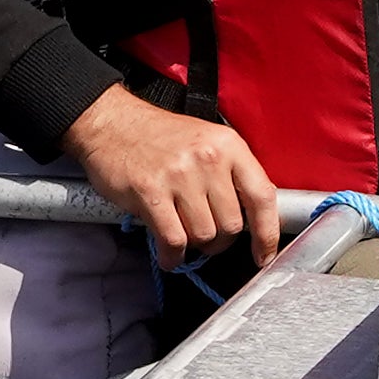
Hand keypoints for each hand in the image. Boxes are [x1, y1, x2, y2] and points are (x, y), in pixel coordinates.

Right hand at [61, 84, 280, 261]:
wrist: (111, 122)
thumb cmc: (160, 137)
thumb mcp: (207, 142)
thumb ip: (231, 176)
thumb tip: (252, 221)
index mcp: (228, 145)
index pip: (262, 197)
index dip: (267, 234)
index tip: (264, 254)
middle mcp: (208, 158)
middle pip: (232, 225)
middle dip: (219, 239)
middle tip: (203, 232)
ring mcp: (179, 175)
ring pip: (204, 236)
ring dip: (193, 244)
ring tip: (180, 231)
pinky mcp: (150, 192)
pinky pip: (174, 240)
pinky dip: (172, 255)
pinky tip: (169, 253)